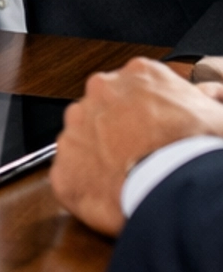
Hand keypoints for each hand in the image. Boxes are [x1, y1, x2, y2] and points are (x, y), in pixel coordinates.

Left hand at [49, 56, 222, 237]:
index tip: (154, 131)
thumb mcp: (216, 114)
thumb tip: (210, 96)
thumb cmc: (197, 148)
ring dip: (98, 158)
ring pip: (82, 141)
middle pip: (104, 111)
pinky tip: (110, 197)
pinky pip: (70, 177)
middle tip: (141, 156)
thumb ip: (204, 99)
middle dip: (117, 132)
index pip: (135, 89)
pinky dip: (86, 188)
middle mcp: (99, 93)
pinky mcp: (63, 166)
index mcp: (138, 74)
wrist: (176, 185)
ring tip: (127, 179)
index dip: (147, 114)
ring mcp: (75, 128)